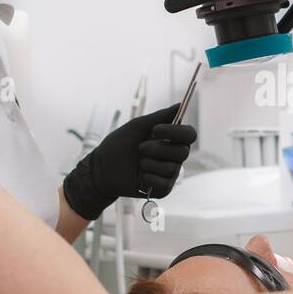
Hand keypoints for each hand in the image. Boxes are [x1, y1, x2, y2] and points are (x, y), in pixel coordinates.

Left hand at [62, 104, 197, 219]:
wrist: (103, 167)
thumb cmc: (120, 144)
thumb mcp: (139, 126)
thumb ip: (160, 116)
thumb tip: (180, 104)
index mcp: (171, 139)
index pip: (189, 134)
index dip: (176, 132)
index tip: (155, 130)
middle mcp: (173, 156)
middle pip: (183, 152)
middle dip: (159, 149)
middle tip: (140, 148)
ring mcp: (169, 173)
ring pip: (172, 168)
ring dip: (150, 163)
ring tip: (138, 163)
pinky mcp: (163, 188)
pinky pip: (164, 182)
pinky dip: (148, 177)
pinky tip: (140, 176)